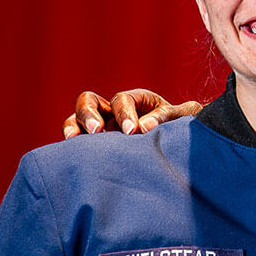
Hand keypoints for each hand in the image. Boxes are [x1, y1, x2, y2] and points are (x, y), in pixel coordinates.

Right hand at [61, 89, 200, 139]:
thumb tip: (145, 127)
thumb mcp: (182, 116)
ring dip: (73, 126)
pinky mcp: (97, 144)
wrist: (180, 145)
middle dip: (89, 114)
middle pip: (89, 101)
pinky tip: (74, 155)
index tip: (132, 131)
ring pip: (76, 118)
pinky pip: (78, 141)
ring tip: (74, 139)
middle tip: (96, 130)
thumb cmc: (182, 125)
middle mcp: (113, 110)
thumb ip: (166, 117)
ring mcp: (102, 126)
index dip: (125, 114)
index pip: (123, 100)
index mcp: (137, 100)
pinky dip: (73, 144)